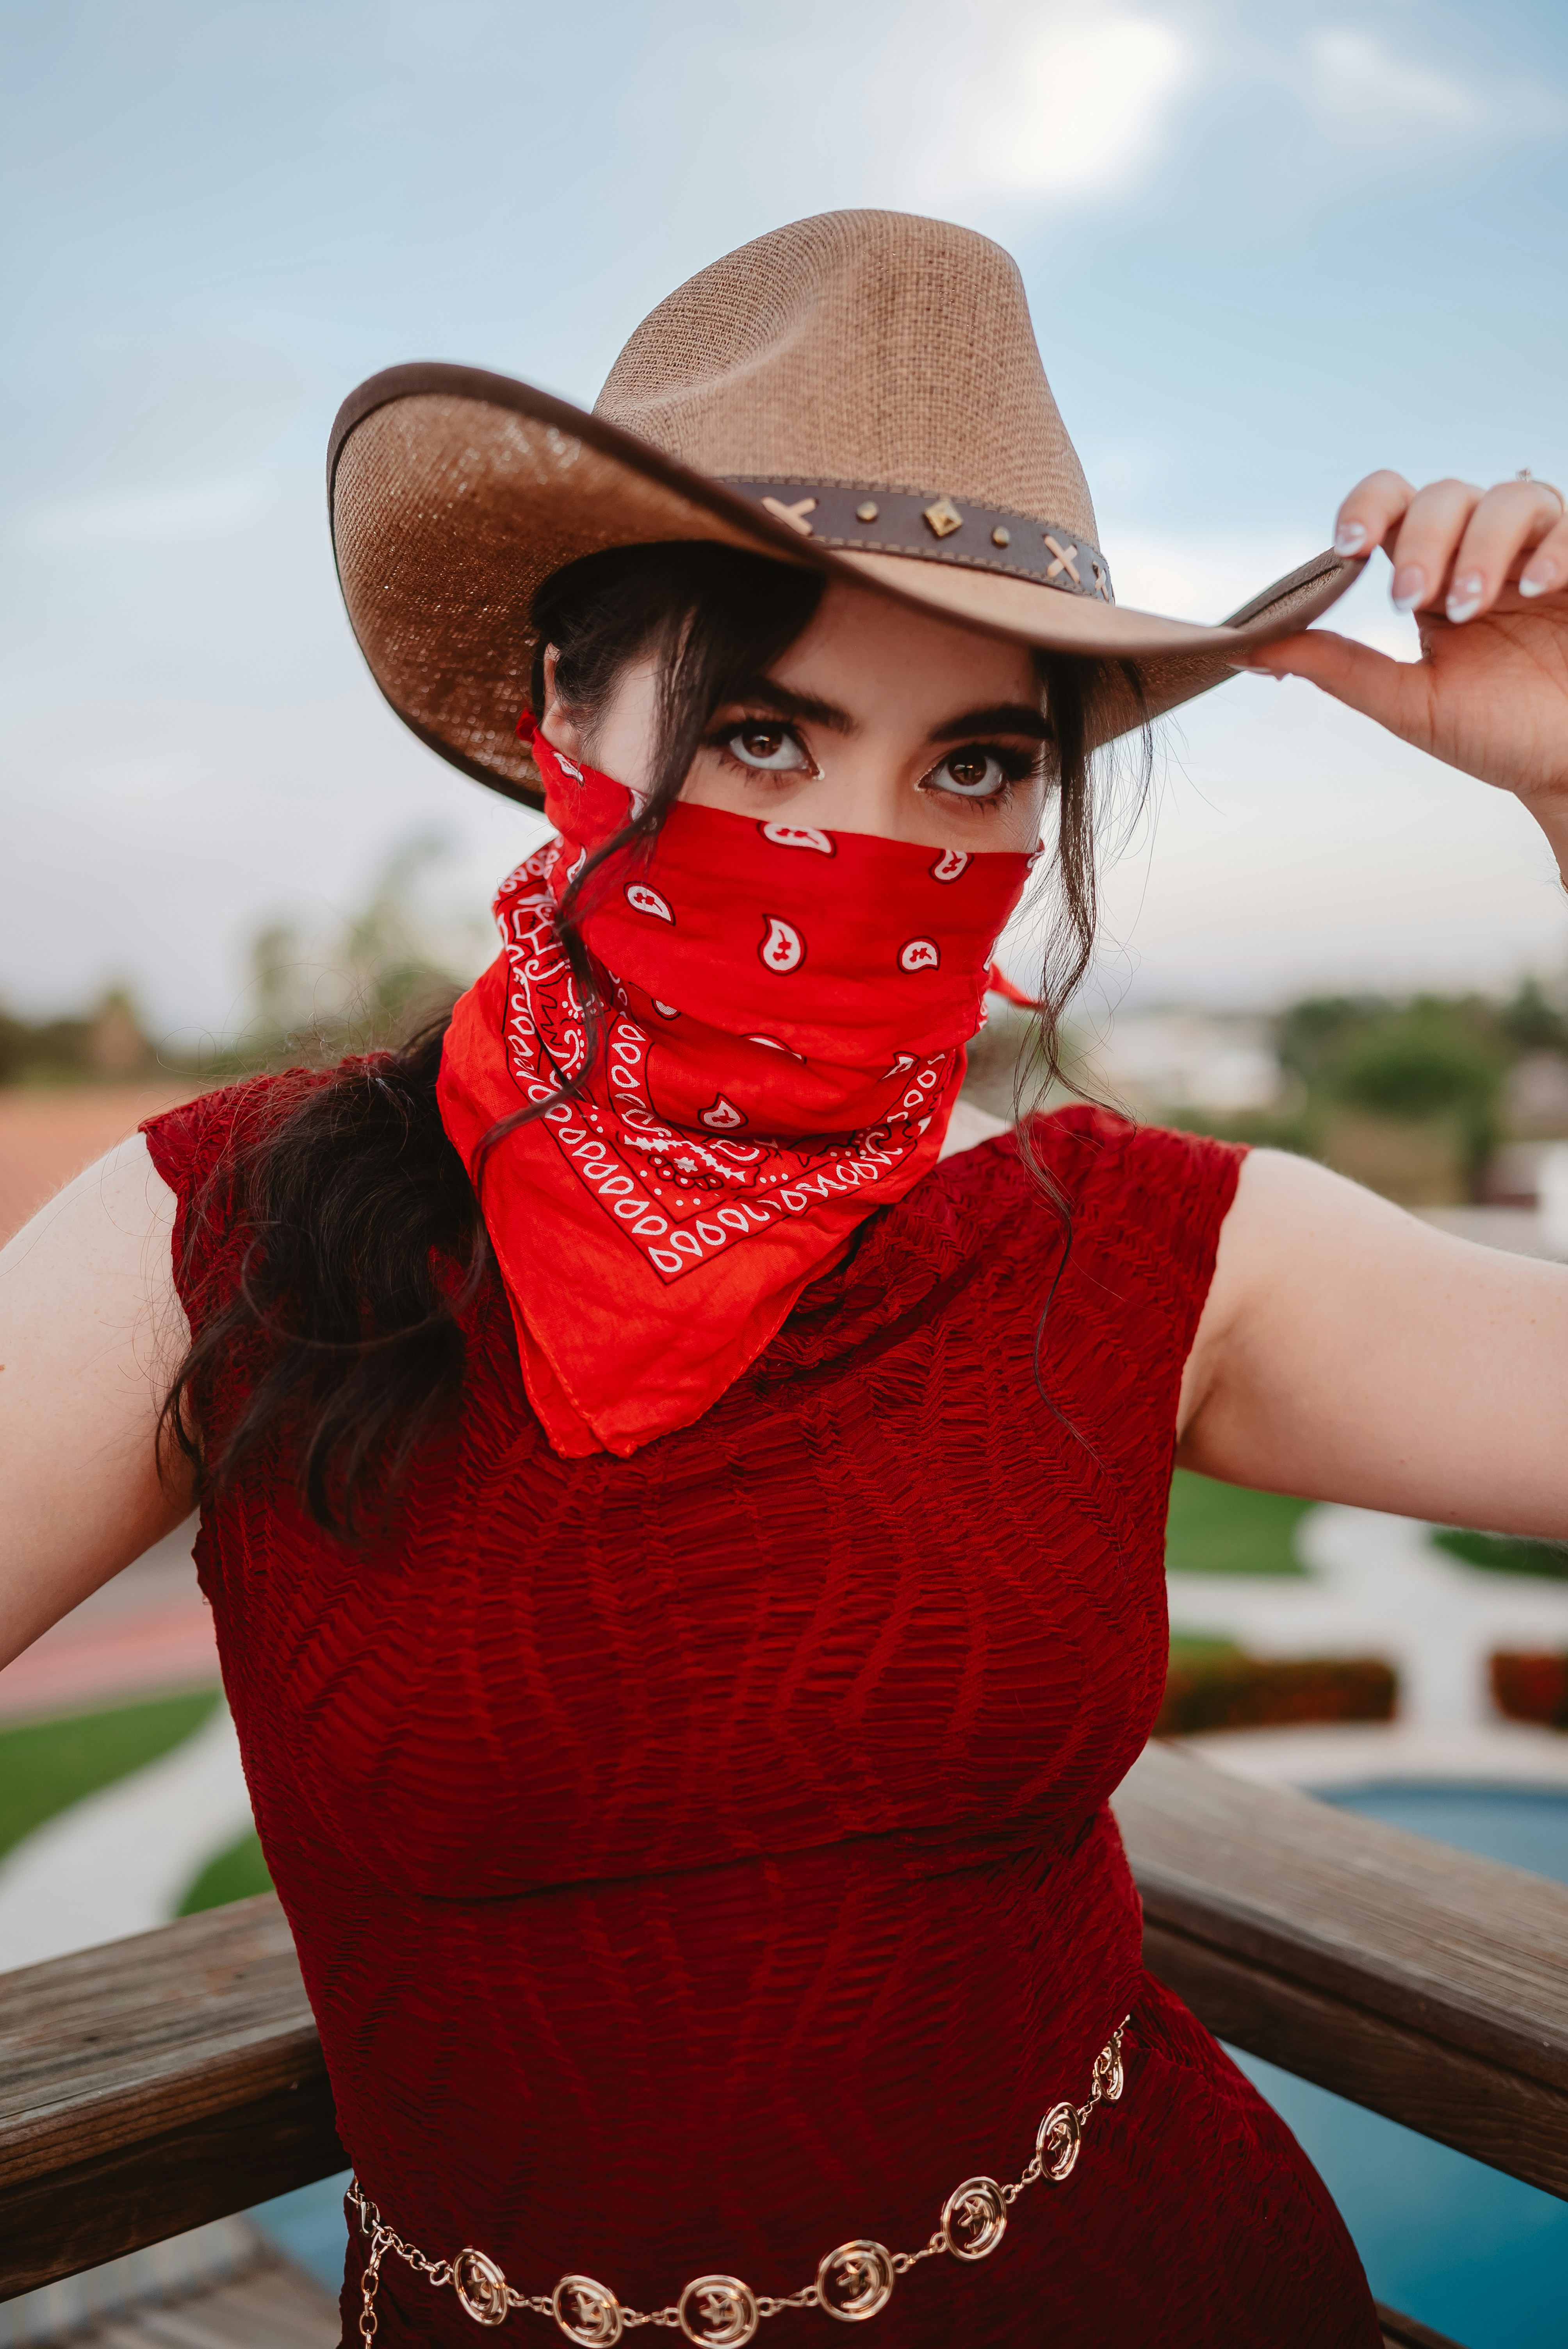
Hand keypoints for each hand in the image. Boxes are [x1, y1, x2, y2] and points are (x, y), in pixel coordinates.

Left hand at [1241, 471, 1567, 811]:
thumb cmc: (1497, 734)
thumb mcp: (1409, 703)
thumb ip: (1338, 668)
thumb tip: (1251, 649)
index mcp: (1432, 576)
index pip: (1392, 509)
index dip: (1367, 510)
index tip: (1347, 548)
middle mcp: (1482, 551)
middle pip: (1444, 496)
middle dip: (1423, 542)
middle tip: (1409, 600)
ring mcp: (1540, 552)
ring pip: (1510, 498)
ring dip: (1480, 548)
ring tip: (1470, 605)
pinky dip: (1550, 551)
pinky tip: (1534, 588)